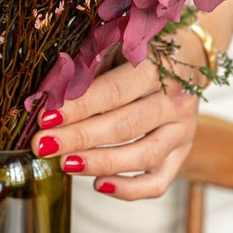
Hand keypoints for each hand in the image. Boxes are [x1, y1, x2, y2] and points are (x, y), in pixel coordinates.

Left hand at [31, 33, 204, 200]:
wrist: (189, 53)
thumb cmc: (144, 46)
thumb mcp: (119, 43)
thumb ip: (91, 67)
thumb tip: (51, 93)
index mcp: (158, 67)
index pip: (114, 92)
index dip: (79, 107)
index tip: (45, 117)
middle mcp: (175, 101)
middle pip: (124, 126)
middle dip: (79, 137)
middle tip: (43, 145)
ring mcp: (183, 130)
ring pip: (142, 156)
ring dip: (99, 163)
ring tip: (64, 164)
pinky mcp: (183, 152)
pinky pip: (159, 180)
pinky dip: (130, 189)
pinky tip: (98, 185)